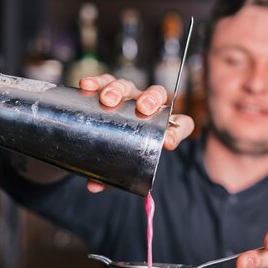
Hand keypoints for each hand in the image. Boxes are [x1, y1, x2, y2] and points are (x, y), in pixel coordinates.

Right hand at [78, 74, 194, 192]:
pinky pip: (104, 81)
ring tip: (108, 100)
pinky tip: (86, 85)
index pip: (181, 124)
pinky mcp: (108, 89)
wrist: (103, 141)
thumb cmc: (120, 155)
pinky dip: (96, 82)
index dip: (177, 131)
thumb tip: (93, 186)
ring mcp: (128, 96)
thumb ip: (112, 178)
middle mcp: (147, 108)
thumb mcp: (120, 169)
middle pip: (157, 95)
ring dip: (118, 91)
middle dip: (151, 100)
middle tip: (142, 109)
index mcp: (161, 127)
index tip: (167, 142)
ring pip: (128, 86)